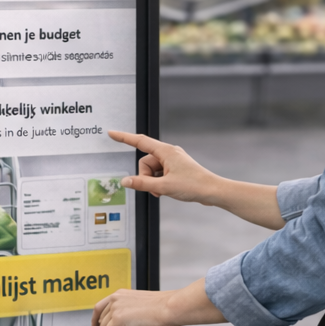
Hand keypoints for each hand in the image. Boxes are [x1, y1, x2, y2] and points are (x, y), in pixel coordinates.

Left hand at [92, 278, 224, 325]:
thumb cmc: (163, 308)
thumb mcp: (140, 307)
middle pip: (102, 322)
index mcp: (120, 294)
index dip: (96, 320)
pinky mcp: (117, 320)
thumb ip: (128, 314)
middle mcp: (115, 299)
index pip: (99, 307)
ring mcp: (115, 309)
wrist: (171, 308)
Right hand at [108, 130, 222, 204]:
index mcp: (166, 151)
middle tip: (155, 189)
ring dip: (153, 182)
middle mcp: (169, 153)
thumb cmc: (193, 185)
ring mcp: (173, 161)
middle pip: (145, 162)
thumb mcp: (163, 187)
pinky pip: (160, 174)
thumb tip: (125, 181)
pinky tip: (167, 190)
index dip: (124, 138)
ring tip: (163, 191)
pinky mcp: (176, 169)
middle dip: (146, 177)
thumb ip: (142, 184)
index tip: (112, 133)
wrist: (212, 191)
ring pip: (152, 170)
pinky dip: (159, 183)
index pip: (140, 141)